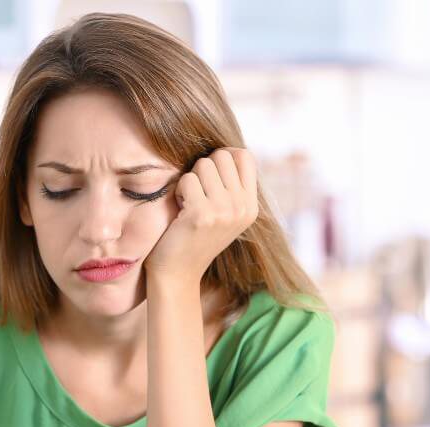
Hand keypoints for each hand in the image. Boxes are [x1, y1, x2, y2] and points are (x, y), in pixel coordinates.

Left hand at [144, 147, 258, 286]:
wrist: (177, 274)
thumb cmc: (194, 238)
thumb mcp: (224, 213)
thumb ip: (230, 185)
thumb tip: (225, 148)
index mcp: (251, 206)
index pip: (245, 156)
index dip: (223, 156)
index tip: (209, 175)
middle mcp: (243, 208)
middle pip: (223, 155)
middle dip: (203, 167)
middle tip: (196, 192)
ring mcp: (225, 211)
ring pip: (204, 164)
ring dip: (190, 179)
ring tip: (188, 201)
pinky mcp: (203, 215)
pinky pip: (188, 180)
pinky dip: (179, 191)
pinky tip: (180, 209)